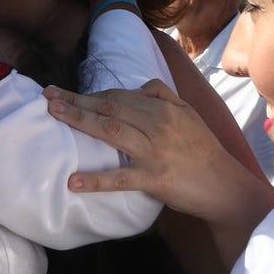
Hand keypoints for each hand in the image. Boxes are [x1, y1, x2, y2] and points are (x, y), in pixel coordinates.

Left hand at [43, 80, 263, 223]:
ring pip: (111, 132)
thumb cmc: (204, 150)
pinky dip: (96, 179)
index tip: (67, 94)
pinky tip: (73, 181)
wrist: (225, 186)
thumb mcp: (188, 114)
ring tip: (55, 116)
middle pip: (110, 109)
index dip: (91, 95)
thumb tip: (138, 88)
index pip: (119, 97)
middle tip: (47, 97)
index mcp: (162, 109)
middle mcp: (157, 126)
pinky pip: (121, 178)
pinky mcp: (154, 179)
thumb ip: (163, 95)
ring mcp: (154, 152)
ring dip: (80, 121)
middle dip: (76, 100)